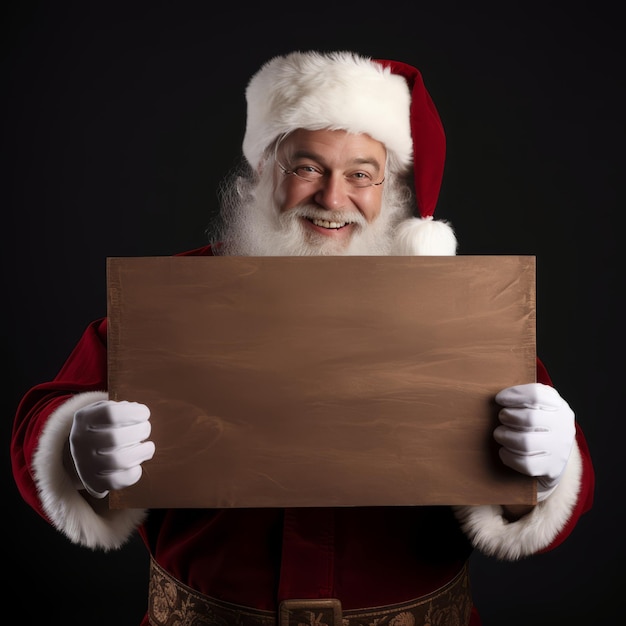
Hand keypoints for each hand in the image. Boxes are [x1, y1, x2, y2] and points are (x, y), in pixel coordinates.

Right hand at [68, 400, 155, 497]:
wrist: (85, 451)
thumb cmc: (105, 425)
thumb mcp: (108, 409)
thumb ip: (123, 408)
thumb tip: (139, 413)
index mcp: (85, 419)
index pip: (110, 413)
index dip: (133, 412)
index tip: (144, 413)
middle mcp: (81, 441)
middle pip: (116, 438)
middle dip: (140, 431)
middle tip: (145, 429)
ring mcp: (86, 463)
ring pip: (119, 461)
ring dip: (142, 452)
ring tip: (148, 447)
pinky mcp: (94, 482)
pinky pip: (118, 481)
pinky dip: (134, 473)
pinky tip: (137, 464)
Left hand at [494, 383, 574, 500]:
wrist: (557, 453)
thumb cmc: (540, 422)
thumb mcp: (540, 404)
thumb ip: (525, 395)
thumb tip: (502, 396)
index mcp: (558, 406)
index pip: (536, 396)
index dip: (514, 395)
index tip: (500, 399)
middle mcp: (563, 427)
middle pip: (530, 419)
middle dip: (508, 416)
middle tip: (502, 417)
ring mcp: (558, 449)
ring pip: (525, 443)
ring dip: (505, 436)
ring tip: (500, 434)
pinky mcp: (551, 468)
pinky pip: (525, 463)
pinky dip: (508, 456)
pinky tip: (504, 450)